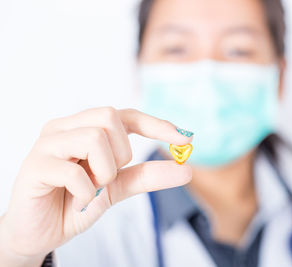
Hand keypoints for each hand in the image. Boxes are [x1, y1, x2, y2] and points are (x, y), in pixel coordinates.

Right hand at [0, 107, 192, 266]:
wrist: (41, 234)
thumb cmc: (76, 203)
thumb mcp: (117, 187)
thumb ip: (147, 176)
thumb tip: (186, 169)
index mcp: (85, 128)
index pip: (126, 115)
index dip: (156, 124)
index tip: (186, 138)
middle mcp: (65, 128)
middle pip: (109, 116)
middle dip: (120, 152)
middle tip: (107, 177)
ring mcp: (47, 144)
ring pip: (93, 138)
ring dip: (103, 173)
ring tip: (90, 189)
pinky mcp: (34, 166)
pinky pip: (75, 173)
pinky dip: (87, 193)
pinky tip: (77, 201)